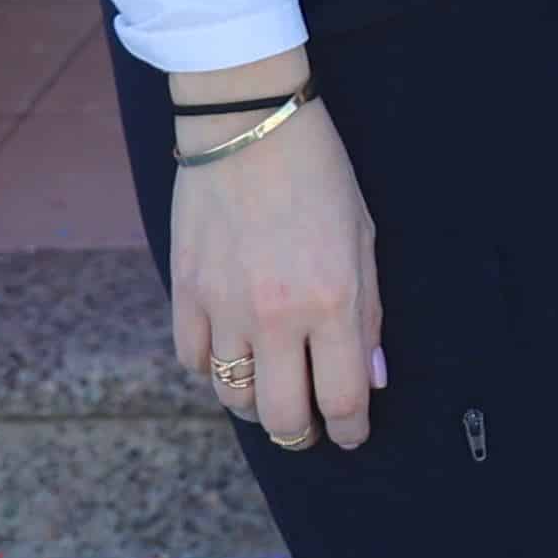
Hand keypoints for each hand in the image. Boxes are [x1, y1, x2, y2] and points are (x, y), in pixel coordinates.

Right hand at [163, 83, 382, 455]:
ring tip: (270, 394)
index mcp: (332, 300)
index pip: (342, 398)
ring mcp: (225, 307)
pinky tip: (231, 355)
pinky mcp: (185, 292)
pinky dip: (212, 369)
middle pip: (283, 417)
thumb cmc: (319, 174)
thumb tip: (372, 378)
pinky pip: (194, 360)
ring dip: (255, 406)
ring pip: (233, 397)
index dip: (351, 429)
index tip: (352, 434)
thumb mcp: (364, 237)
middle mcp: (277, 315)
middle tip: (309, 428)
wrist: (249, 123)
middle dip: (301, 434)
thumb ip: (368, 314)